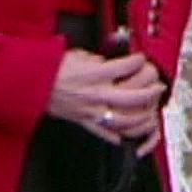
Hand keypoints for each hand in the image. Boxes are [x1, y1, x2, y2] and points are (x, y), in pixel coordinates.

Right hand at [47, 50, 165, 146]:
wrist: (32, 85)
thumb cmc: (52, 67)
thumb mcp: (77, 55)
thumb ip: (97, 60)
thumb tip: (110, 63)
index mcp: (96, 74)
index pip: (127, 67)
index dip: (138, 61)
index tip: (142, 58)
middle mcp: (98, 94)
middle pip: (134, 96)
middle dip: (150, 91)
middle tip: (159, 86)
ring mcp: (93, 111)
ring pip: (126, 119)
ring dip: (143, 116)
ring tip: (152, 111)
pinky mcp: (85, 122)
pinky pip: (107, 133)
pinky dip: (120, 136)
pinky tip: (129, 134)